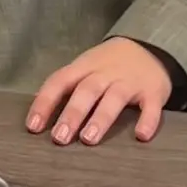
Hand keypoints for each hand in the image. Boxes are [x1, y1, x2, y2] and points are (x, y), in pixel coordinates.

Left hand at [27, 37, 172, 145]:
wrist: (148, 46)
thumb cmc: (107, 65)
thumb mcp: (84, 68)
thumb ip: (66, 88)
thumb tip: (38, 117)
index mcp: (83, 67)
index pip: (59, 82)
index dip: (45, 103)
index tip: (33, 127)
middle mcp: (105, 73)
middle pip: (86, 91)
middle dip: (72, 114)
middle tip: (60, 138)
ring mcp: (129, 81)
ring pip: (114, 98)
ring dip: (100, 118)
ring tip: (89, 139)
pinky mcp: (153, 92)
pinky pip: (151, 106)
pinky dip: (147, 120)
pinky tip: (141, 136)